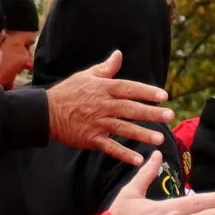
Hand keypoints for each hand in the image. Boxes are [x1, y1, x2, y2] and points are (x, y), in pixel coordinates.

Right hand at [46, 50, 175, 165]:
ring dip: (142, 134)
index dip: (146, 91)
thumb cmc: (68, 92)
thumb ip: (106, 68)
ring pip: (123, 128)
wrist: (44, 112)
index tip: (163, 96)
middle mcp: (103, 105)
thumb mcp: (86, 76)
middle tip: (169, 115)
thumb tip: (119, 54)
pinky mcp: (91, 138)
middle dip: (151, 112)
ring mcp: (97, 123)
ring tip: (159, 139)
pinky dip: (123, 154)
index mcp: (103, 89)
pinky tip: (138, 160)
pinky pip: (110, 147)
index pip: (128, 88)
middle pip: (130, 108)